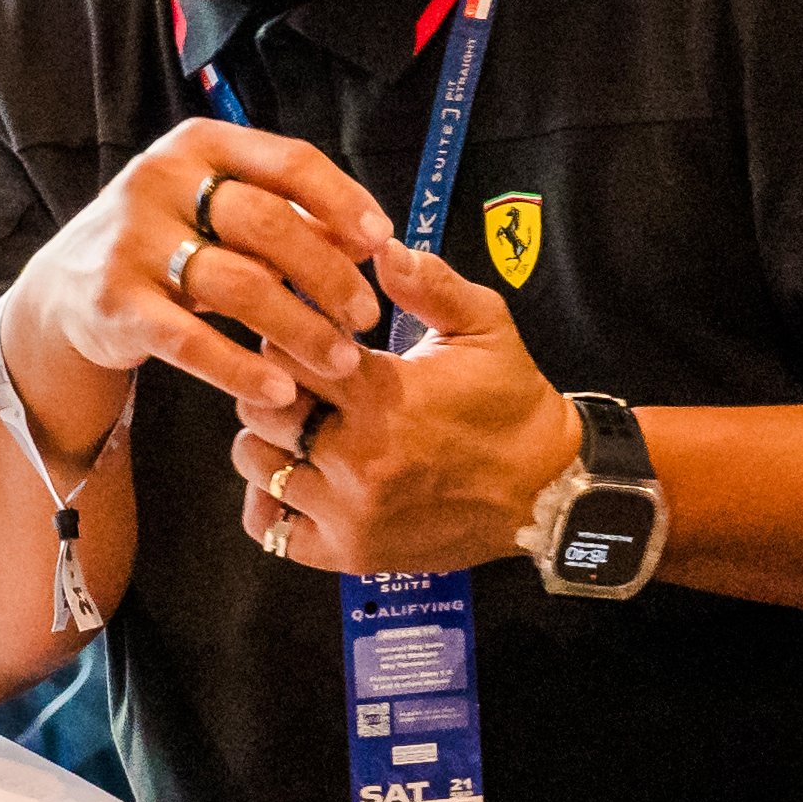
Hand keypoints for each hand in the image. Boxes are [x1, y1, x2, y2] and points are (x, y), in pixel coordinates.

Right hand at [26, 120, 393, 433]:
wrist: (68, 288)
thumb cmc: (170, 243)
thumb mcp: (221, 212)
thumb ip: (291, 216)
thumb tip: (372, 238)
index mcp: (200, 145)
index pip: (289, 161)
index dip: (344, 201)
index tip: (384, 243)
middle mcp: (160, 180)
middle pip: (268, 222)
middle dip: (328, 273)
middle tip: (367, 316)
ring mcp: (132, 240)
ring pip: (238, 283)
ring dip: (300, 326)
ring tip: (342, 361)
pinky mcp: (114, 301)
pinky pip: (191, 340)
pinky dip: (241, 368)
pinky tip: (281, 390)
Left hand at [239, 245, 577, 577]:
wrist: (547, 488)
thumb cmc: (511, 403)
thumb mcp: (485, 327)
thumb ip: (430, 284)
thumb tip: (382, 249)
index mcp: (384, 396)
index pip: (287, 351)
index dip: (289, 333)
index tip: (309, 332)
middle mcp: (358, 458)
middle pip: (261, 405)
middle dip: (273, 380)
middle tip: (298, 375)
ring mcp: (350, 512)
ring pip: (255, 462)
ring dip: (266, 436)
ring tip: (297, 423)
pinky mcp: (350, 553)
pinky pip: (271, 527)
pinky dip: (269, 501)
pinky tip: (293, 475)